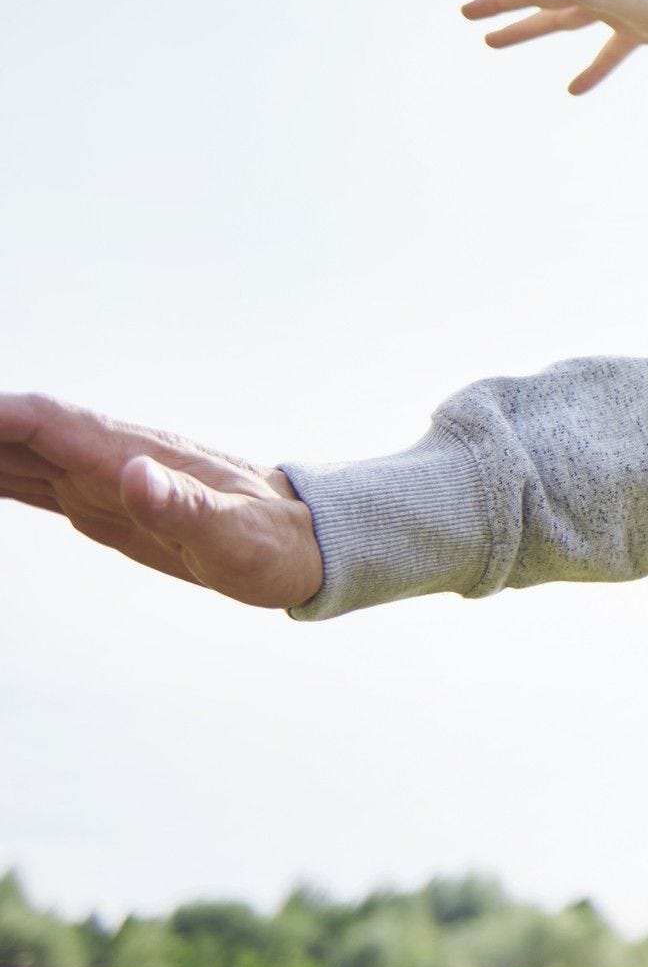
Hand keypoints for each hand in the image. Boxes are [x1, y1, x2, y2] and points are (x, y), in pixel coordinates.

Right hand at [0, 393, 323, 608]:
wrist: (300, 540)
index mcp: (132, 455)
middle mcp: (106, 456)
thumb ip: (188, 508)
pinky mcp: (97, 500)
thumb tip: (136, 474)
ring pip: (12, 453)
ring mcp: (98, 476)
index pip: (46, 422)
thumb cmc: (273, 543)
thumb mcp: (236, 538)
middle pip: (14, 430)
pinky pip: (26, 481)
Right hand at [459, 0, 647, 94]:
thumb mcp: (637, 1)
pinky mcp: (644, 30)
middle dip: (503, 2)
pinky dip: (589, 68)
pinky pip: (606, 51)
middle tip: (464, 12)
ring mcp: (623, 8)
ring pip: (566, 20)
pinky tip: (574, 89)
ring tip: (490, 41)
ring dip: (530, 28)